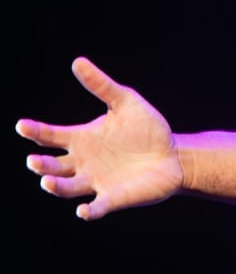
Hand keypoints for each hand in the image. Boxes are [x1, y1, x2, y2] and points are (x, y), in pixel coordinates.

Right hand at [16, 57, 183, 220]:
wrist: (174, 154)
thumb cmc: (147, 129)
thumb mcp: (126, 102)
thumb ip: (102, 85)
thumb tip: (77, 62)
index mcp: (81, 139)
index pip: (50, 136)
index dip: (35, 131)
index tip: (22, 125)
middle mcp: (82, 162)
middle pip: (52, 166)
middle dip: (41, 164)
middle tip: (34, 160)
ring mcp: (96, 181)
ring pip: (67, 188)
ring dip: (56, 187)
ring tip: (48, 182)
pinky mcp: (114, 197)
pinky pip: (97, 207)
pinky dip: (89, 211)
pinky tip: (84, 211)